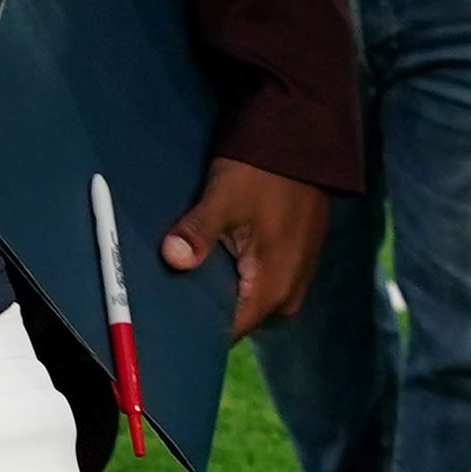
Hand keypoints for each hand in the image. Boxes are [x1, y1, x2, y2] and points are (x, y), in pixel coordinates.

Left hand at [159, 158, 328, 338]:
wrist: (303, 140)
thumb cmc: (263, 170)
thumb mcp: (224, 197)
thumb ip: (198, 233)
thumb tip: (172, 259)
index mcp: (273, 290)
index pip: (227, 331)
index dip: (195, 324)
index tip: (166, 313)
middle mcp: (288, 296)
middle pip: (236, 317)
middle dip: (204, 303)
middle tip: (171, 285)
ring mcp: (294, 281)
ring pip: (246, 299)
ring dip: (220, 286)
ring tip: (192, 266)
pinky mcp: (292, 264)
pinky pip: (258, 283)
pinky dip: (236, 274)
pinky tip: (216, 255)